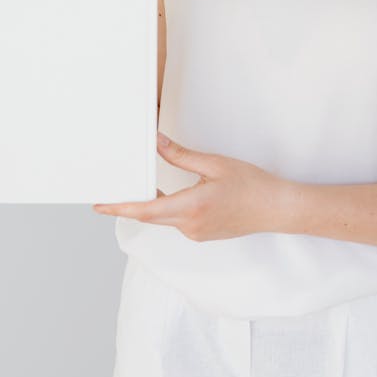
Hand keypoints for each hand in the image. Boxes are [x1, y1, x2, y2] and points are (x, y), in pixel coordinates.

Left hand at [92, 133, 288, 240]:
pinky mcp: (201, 234)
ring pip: (163, 219)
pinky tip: (167, 195)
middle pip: (150, 216)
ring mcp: (196, 233)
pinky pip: (177, 221)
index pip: (146, 210)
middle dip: (128, 205)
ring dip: (150, 205)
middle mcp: (191, 225)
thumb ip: (181, 156)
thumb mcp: (214, 164)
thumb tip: (157, 143)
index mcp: (192, 207)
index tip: (101, 205)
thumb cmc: (252, 185)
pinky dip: (167, 209)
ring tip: (137, 188)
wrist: (276, 209)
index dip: (120, 207)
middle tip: (107, 195)